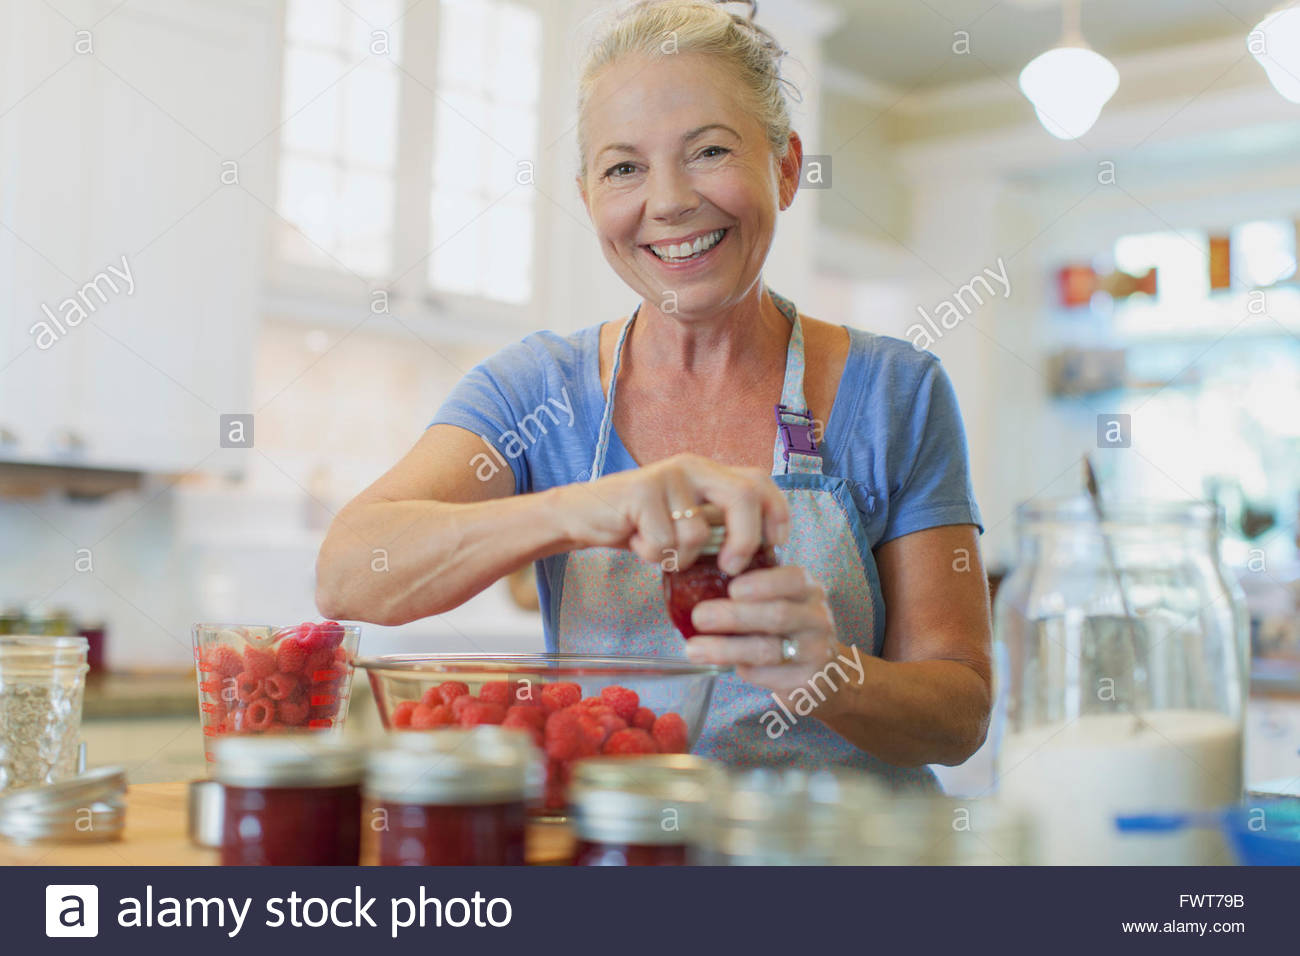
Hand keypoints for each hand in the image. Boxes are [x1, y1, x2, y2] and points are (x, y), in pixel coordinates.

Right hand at [556, 453, 789, 572]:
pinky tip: (637, 542)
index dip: (776, 512)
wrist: (582, 515)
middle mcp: (692, 466)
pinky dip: (652, 556)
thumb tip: (761, 552)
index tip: (776, 544)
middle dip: (745, 539)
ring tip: (656, 547)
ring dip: (680, 556)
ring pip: (698, 533)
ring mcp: (667, 476)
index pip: (759, 480)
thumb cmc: (639, 523)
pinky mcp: (642, 492)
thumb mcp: (685, 519)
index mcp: (707, 471)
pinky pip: (665, 542)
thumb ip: (718, 522)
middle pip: (743, 496)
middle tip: (732, 568)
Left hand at [683, 565, 855, 702]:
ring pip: (767, 649)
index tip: (733, 589)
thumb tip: (698, 585)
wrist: (825, 675)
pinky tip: (722, 665)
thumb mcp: (782, 602)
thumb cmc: (789, 630)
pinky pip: (766, 675)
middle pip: (777, 615)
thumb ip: (754, 592)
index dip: (763, 583)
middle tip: (699, 616)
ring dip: (726, 648)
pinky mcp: (805, 683)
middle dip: (734, 615)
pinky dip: (741, 669)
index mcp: (809, 591)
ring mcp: (815, 653)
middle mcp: (817, 619)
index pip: (794, 579)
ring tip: (694, 649)